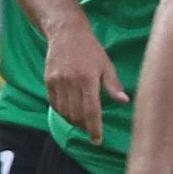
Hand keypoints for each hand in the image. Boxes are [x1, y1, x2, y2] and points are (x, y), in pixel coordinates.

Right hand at [44, 24, 127, 145]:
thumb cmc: (91, 49)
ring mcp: (57, 81)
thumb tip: (124, 102)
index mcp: (88, 79)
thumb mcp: (106, 65)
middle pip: (76, 114)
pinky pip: (54, 104)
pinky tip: (70, 114)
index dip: (94, 128)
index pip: (91, 111)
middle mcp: (70, 82)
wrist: (66, 33)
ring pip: (64, 111)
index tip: (97, 140)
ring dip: (73, 122)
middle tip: (92, 132)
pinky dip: (62, 112)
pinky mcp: (48, 80)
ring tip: (82, 124)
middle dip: (84, 127)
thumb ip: (113, 85)